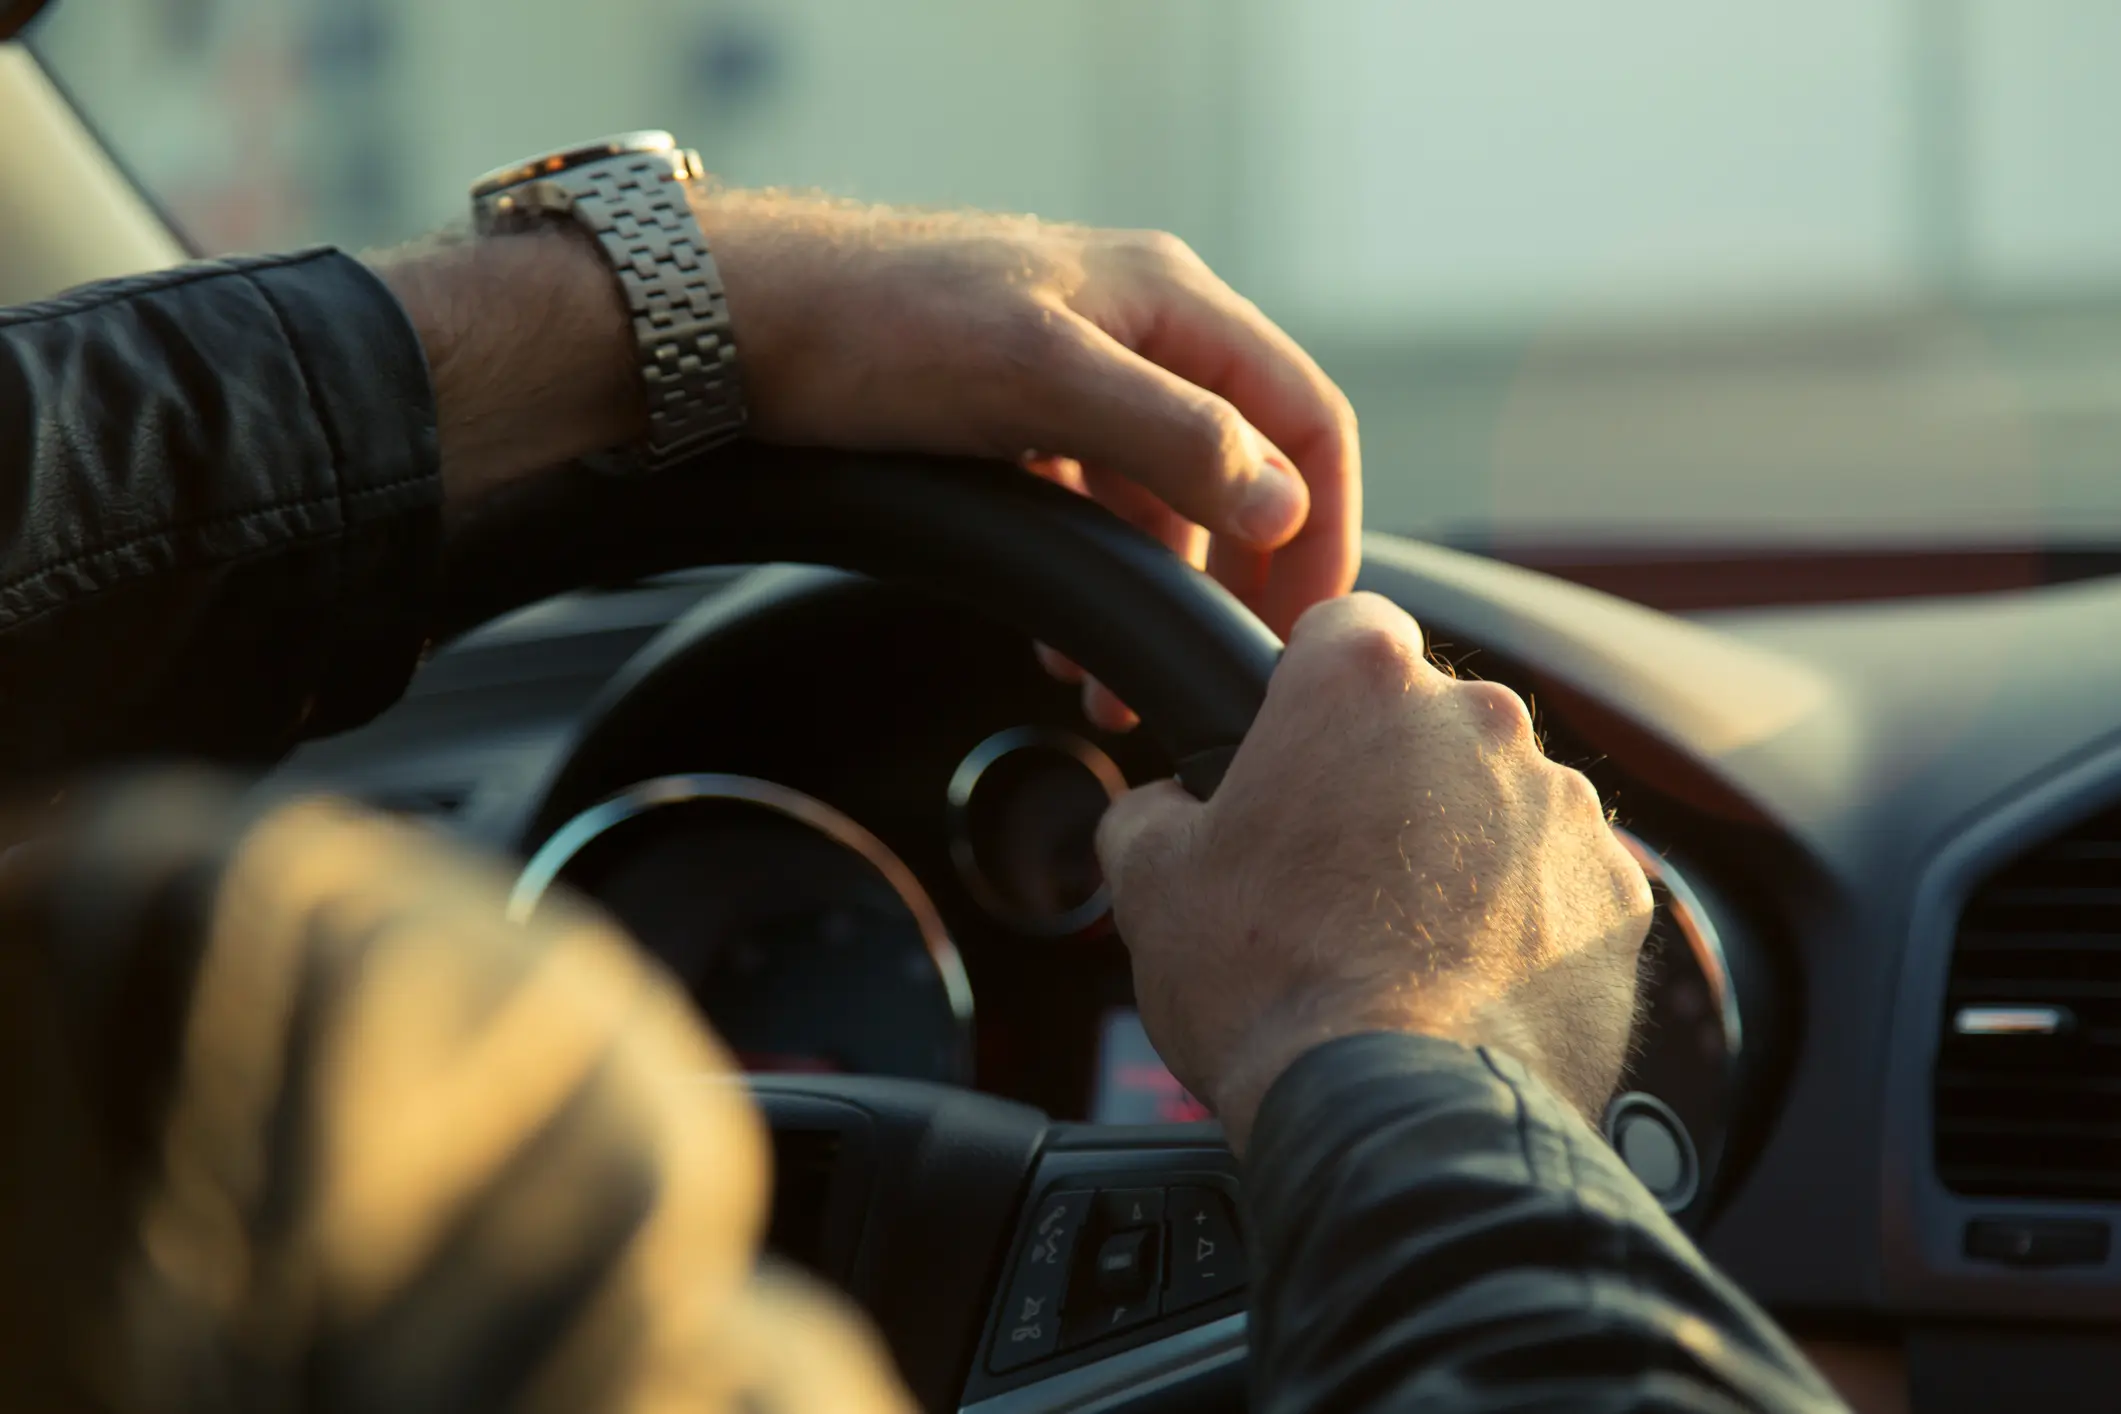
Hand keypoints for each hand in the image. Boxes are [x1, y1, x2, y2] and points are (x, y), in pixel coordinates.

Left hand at [698, 192, 1361, 652]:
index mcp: (1169, 302)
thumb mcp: (1039, 379)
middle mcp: (1139, 334)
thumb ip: (1172, 437)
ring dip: (1156, 596)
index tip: (1308, 620)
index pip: (1305, 416)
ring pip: (1161, 504)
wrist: (741, 319)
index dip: (1326, 522)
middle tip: (1225, 669)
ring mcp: (1080, 377)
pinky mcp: (1022, 420)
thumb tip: (1281, 504)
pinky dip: (1093, 580)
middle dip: (1239, 580)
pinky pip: (1093, 511)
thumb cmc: (879, 327)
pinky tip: (1062, 651)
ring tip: (1114, 694)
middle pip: (1244, 468)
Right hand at [1093, 593, 1654, 1151]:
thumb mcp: (1150, 882)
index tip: (1299, 746)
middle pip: (1430, 718)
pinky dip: (1523, 919)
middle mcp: (1480, 722)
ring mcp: (1562, 809)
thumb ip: (1151, 812)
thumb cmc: (1271, 987)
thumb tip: (1162, 810)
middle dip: (1390, 776)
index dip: (1312, 688)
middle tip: (1338, 868)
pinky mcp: (1622, 896)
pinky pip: (1562, 884)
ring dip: (1460, 849)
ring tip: (1403, 941)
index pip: (1344, 627)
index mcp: (1362, 683)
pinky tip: (1464, 979)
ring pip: (1501, 802)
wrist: (1395, 1114)